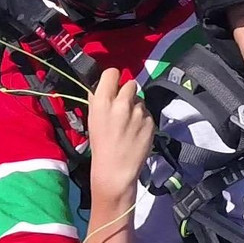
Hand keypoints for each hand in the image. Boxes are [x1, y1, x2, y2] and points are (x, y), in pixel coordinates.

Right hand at [88, 68, 153, 195]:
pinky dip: (143, 119)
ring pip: (140, 100)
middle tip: (123, 106)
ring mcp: (138, 112)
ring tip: (129, 124)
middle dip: (127, 93)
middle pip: (130, 83)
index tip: (113, 85)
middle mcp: (122, 103)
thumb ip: (97, 100)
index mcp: (103, 101)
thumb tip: (101, 86)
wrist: (116, 170)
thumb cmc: (101, 145)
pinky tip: (136, 132)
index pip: (112, 73)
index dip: (113, 78)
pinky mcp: (150, 121)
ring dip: (136, 107)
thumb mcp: (92, 119)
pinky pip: (148, 113)